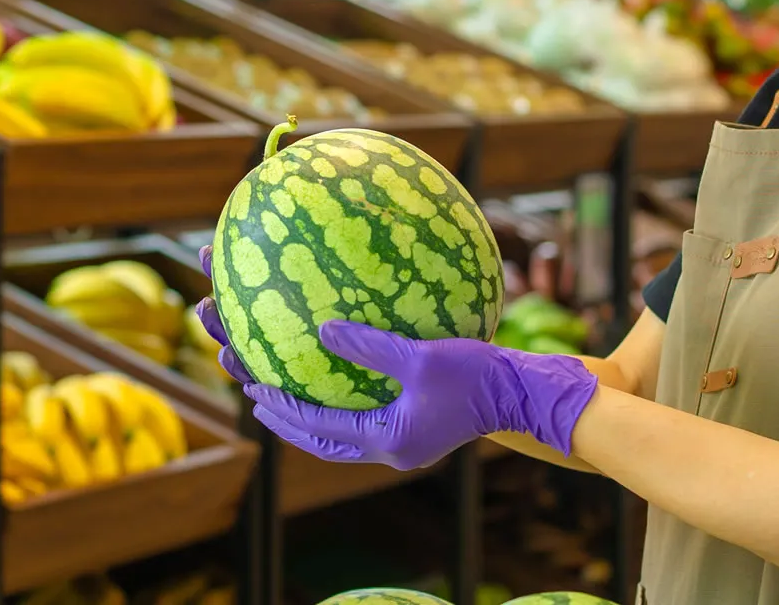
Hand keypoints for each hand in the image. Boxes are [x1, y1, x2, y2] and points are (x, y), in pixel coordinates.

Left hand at [194, 247, 598, 470]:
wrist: (525, 396)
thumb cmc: (478, 375)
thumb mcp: (421, 357)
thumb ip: (370, 345)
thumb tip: (322, 331)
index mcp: (388, 439)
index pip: (319, 428)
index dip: (282, 408)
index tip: (252, 387)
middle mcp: (392, 448)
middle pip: (324, 440)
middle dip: (288, 420)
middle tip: (255, 397)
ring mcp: (406, 442)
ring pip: (343, 436)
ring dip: (312, 418)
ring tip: (284, 397)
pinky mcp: (418, 430)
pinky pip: (365, 422)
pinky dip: (342, 409)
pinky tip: (335, 383)